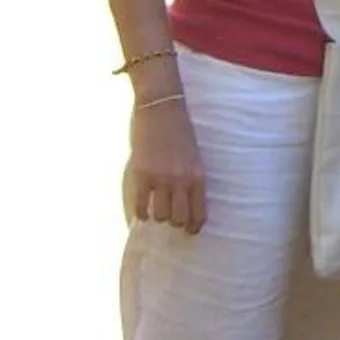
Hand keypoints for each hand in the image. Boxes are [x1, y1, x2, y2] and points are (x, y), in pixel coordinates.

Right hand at [124, 101, 206, 232]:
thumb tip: (186, 206)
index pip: (199, 214)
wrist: (161, 108)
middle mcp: (181, 180)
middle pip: (179, 219)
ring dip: (157, 216)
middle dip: (174, 221)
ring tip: (155, 209)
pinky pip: (140, 206)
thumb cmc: (179, 132)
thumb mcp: (194, 157)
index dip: (193, 227)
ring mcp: (161, 178)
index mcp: (198, 176)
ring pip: (160, 216)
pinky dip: (140, 213)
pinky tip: (141, 210)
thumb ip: (191, 180)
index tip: (189, 231)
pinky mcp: (141, 174)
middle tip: (169, 217)